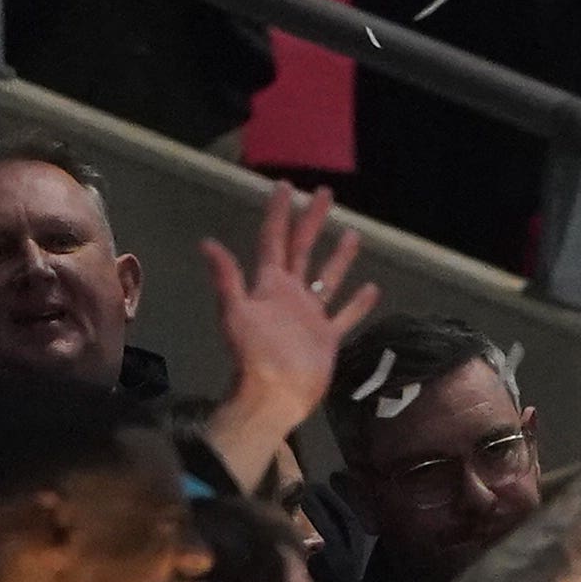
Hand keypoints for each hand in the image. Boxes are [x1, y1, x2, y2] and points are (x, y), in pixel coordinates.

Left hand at [199, 185, 376, 449]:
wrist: (275, 394)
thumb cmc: (254, 354)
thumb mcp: (236, 313)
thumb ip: (227, 278)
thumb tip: (208, 242)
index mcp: (270, 284)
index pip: (274, 240)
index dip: (278, 213)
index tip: (285, 187)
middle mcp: (291, 293)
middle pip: (303, 249)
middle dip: (312, 220)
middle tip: (324, 194)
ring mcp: (311, 315)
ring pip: (328, 277)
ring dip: (339, 256)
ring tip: (353, 233)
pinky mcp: (328, 337)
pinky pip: (346, 315)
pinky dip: (358, 302)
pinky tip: (372, 287)